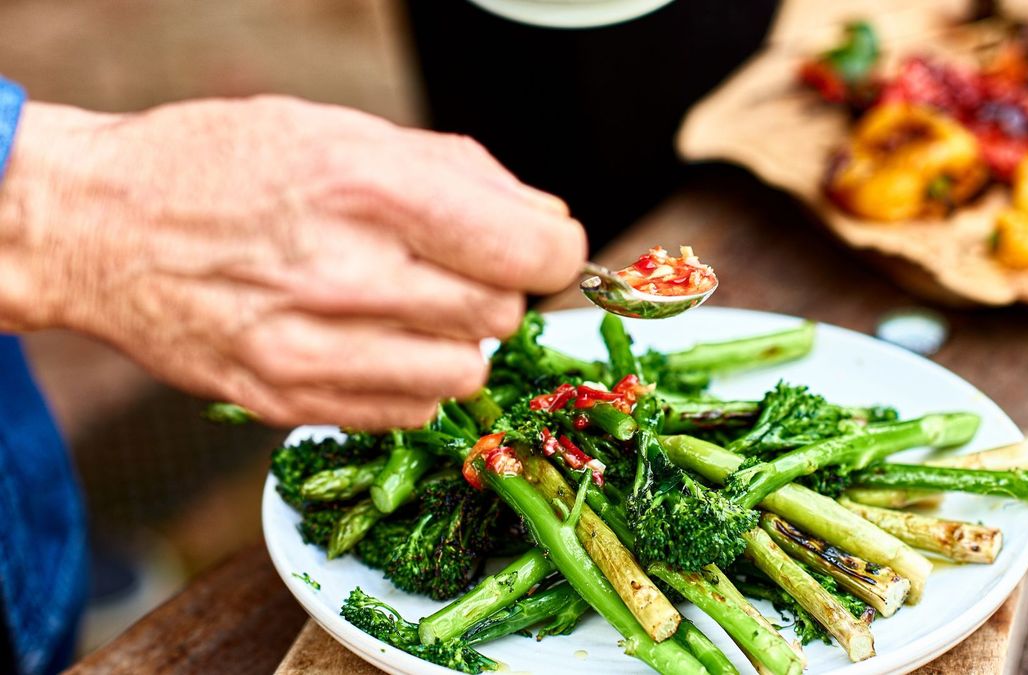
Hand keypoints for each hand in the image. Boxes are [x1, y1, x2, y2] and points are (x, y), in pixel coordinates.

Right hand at [0, 97, 585, 427]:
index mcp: (366, 186)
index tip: (537, 246)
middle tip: (449, 265)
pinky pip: (408, 413)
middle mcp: (342, 274)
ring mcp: (310, 348)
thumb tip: (547, 220)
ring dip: (454, 341)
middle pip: (500, 314)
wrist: (98, 226)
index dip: (551, 249)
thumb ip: (459, 175)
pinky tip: (368, 341)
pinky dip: (410, 381)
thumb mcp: (342, 130)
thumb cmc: (219, 166)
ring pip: (462, 374)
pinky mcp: (287, 399)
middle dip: (494, 288)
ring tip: (404, 305)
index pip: (529, 249)